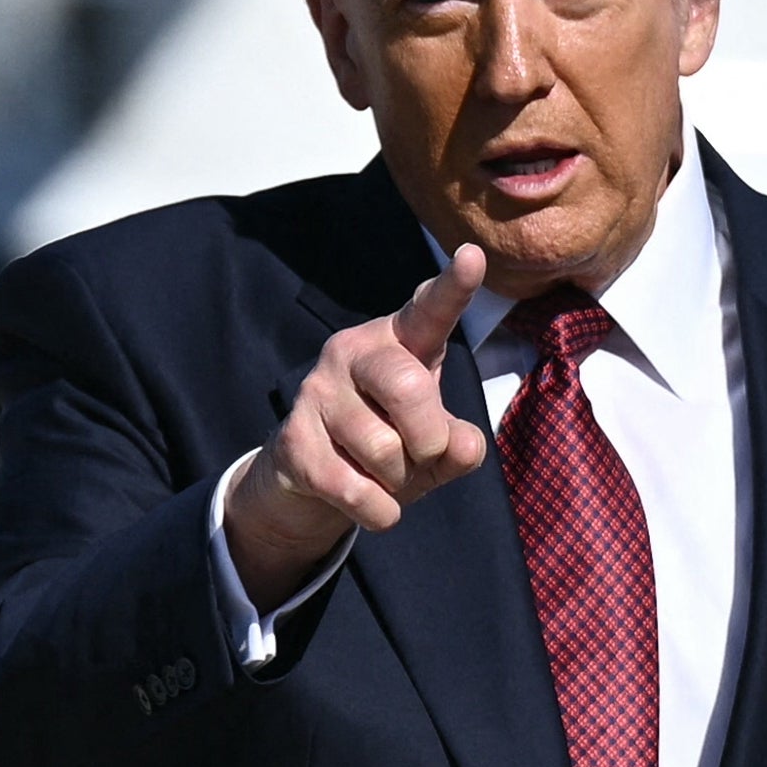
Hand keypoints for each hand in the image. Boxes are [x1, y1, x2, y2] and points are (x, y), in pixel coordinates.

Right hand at [224, 244, 488, 610]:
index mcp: (400, 340)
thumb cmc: (392, 444)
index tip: (473, 255)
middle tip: (424, 453)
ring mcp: (317, 392)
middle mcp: (354, 351)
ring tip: (386, 473)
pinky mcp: (293, 439)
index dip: (453, 286)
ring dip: (400, 480)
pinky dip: (379, 511)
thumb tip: (462, 446)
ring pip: (384, 450)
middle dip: (430, 439)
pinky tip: (372, 502)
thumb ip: (460, 445)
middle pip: (409, 388)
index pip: (430, 309)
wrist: (312, 478)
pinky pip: (356, 490)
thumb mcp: (436, 445)